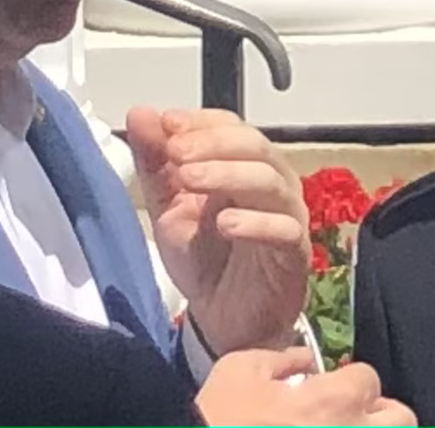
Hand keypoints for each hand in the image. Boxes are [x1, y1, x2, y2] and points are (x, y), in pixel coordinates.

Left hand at [127, 107, 307, 354]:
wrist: (222, 320)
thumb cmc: (204, 259)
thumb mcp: (167, 207)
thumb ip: (154, 162)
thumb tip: (140, 113)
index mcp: (242, 165)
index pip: (230, 126)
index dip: (200, 121)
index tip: (167, 123)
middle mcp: (270, 182)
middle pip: (253, 146)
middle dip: (212, 143)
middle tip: (176, 152)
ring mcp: (286, 215)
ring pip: (269, 180)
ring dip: (228, 174)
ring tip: (190, 179)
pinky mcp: (294, 252)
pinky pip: (285, 228)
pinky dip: (255, 222)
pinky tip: (225, 223)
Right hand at [195, 348, 416, 426]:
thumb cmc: (216, 420)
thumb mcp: (238, 371)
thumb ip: (279, 358)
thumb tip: (304, 359)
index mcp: (330, 401)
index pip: (368, 378)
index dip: (350, 382)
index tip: (332, 390)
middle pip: (402, 420)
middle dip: (382, 415)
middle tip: (354, 419)